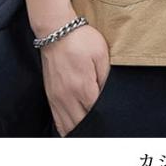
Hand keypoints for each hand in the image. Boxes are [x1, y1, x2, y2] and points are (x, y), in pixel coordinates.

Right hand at [39, 22, 110, 136]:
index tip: (115, 122)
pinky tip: (76, 130)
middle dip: (95, 128)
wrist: (56, 31)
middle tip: (107, 132)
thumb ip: (106, 77)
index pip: (96, 114)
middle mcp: (68, 97)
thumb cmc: (81, 40)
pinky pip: (58, 121)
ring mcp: (57, 98)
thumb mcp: (101, 54)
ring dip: (81, 132)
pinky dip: (67, 129)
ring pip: (68, 127)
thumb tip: (110, 96)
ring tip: (93, 134)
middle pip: (82, 125)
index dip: (106, 119)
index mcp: (83, 87)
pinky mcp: (51, 96)